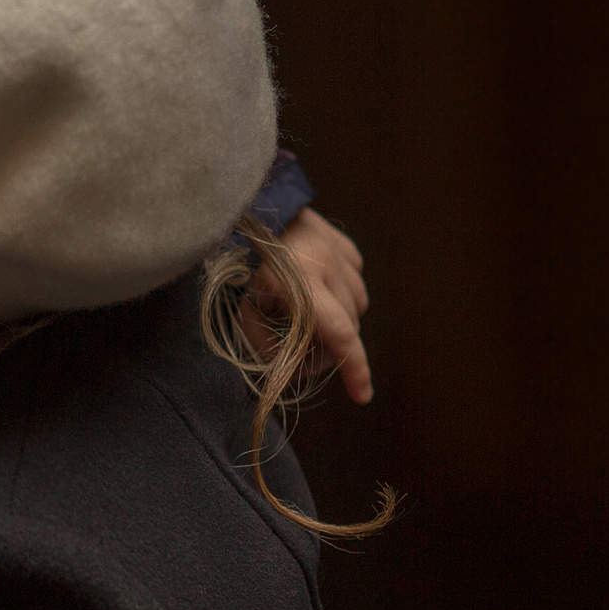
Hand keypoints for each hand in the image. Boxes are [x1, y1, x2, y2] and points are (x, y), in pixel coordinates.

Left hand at [248, 207, 373, 402]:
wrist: (263, 214)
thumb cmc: (248, 267)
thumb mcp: (246, 309)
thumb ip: (265, 344)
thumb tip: (290, 372)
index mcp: (304, 286)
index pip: (340, 335)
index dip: (354, 368)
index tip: (362, 395)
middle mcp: (332, 271)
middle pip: (348, 328)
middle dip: (332, 348)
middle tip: (305, 350)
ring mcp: (345, 258)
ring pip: (357, 308)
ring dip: (338, 320)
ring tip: (309, 314)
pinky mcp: (351, 250)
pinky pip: (356, 285)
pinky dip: (342, 296)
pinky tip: (318, 287)